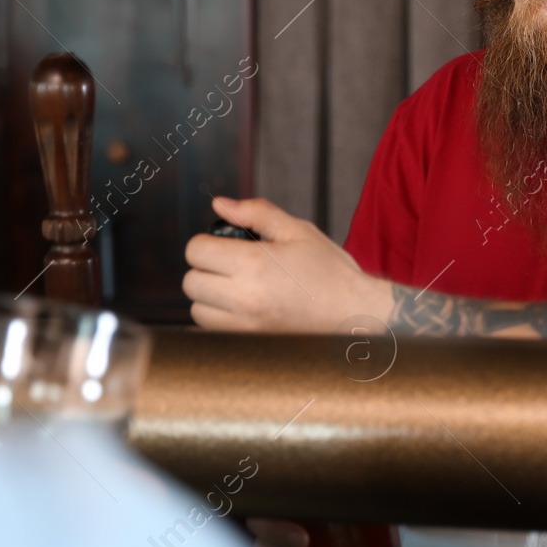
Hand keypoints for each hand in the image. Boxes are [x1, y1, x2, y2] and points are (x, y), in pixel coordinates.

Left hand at [183, 197, 392, 332]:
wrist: (355, 313)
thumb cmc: (331, 271)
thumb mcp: (298, 231)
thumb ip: (256, 213)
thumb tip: (220, 204)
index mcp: (254, 264)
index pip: (196, 251)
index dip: (207, 242)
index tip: (225, 244)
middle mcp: (244, 298)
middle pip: (191, 282)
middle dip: (206, 268)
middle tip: (232, 264)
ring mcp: (245, 325)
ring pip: (197, 309)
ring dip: (209, 296)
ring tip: (237, 287)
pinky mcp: (250, 342)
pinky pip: (213, 330)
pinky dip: (219, 317)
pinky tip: (243, 306)